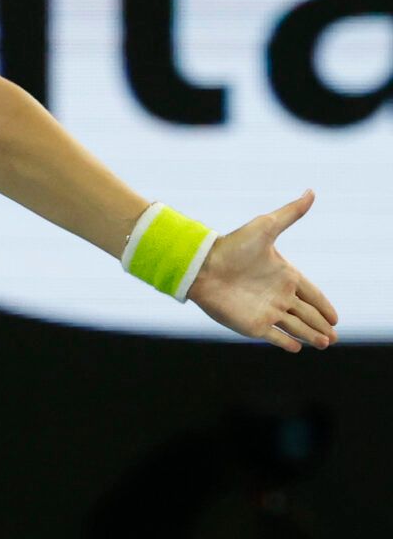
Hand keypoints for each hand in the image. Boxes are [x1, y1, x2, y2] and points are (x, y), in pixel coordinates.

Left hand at [186, 190, 338, 352]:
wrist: (201, 265)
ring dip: (310, 336)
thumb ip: (290, 213)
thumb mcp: (265, 227)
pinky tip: (296, 347)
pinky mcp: (252, 325)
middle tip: (335, 338)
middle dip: (321, 326)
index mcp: (284, 275)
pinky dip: (285, 343)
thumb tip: (311, 191)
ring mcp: (265, 311)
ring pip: (295, 327)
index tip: (336, 318)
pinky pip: (273, 336)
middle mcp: (277, 295)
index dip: (323, 306)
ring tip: (325, 343)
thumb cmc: (232, 246)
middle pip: (306, 314)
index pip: (311, 294)